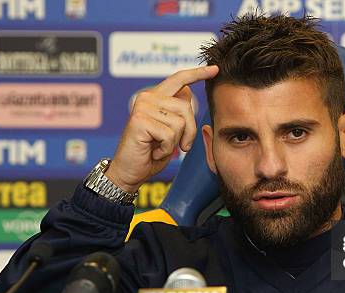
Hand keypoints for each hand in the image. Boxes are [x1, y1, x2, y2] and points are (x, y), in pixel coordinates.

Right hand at [106, 65, 218, 192]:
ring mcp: (142, 107)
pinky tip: (153, 150)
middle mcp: (147, 98)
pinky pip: (170, 135)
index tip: (215, 69)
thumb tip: (188, 91)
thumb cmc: (151, 153)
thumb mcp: (171, 131)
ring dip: (174, 142)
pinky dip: (166, 149)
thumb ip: (177, 112)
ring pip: (179, 123)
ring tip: (158, 147)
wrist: (129, 172)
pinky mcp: (139, 120)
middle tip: (179, 146)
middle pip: (186, 108)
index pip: (179, 79)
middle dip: (189, 131)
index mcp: (155, 97)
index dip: (198, 74)